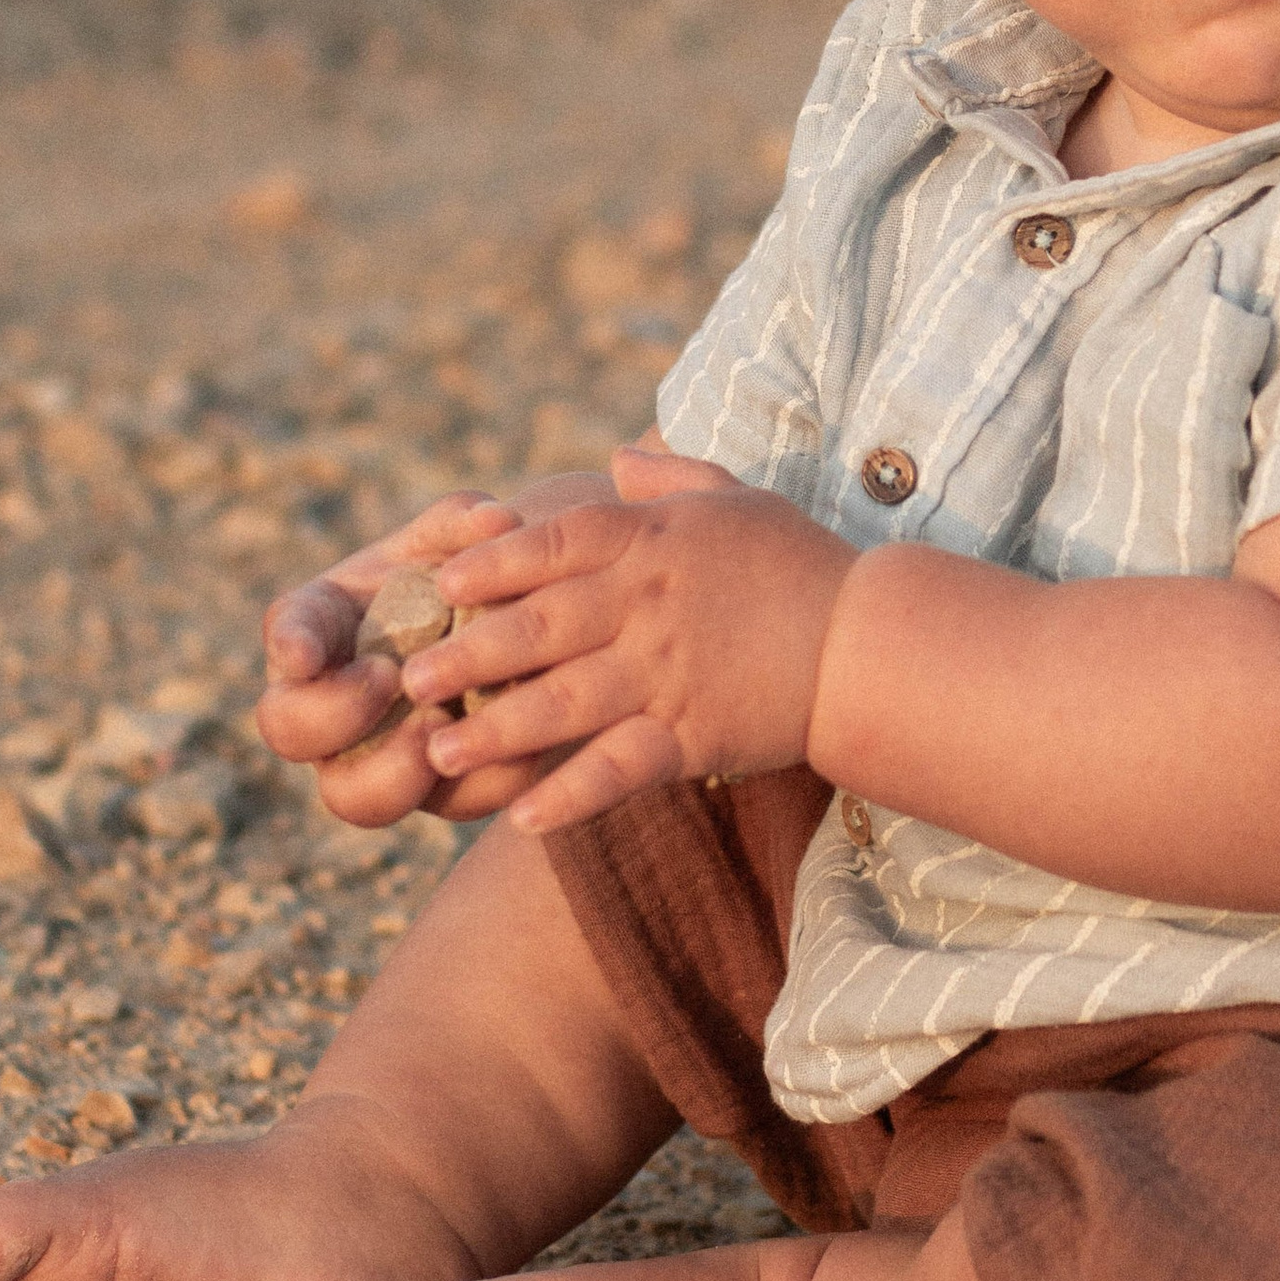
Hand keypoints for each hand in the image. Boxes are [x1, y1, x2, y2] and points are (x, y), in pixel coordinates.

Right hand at [258, 473, 631, 829]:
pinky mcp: (442, 791)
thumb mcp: (460, 538)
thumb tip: (493, 520)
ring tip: (441, 728)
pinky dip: (482, 779)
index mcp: (323, 626)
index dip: (290, 644)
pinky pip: (449, 803)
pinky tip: (514, 748)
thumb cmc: (465, 572)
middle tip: (387, 678)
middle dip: (332, 713)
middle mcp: (330, 701)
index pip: (287, 630)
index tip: (304, 651)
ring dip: (394, 771)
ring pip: (356, 797)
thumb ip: (465, 522)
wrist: (517, 631)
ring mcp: (375, 757)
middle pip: (290, 731)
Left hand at [398, 444, 855, 832]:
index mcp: (653, 542)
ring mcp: (667, 674)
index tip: (436, 577)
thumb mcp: (737, 498)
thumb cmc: (801, 564)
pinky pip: (619, 769)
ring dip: (496, 730)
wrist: (872, 642)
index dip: (491, 559)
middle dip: (467, 651)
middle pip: (539, 625)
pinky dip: (570, 796)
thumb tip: (614, 460)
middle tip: (407, 677)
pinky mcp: (693, 735)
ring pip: (563, 701)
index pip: (555, 542)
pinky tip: (521, 820)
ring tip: (438, 753)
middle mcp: (649, 606)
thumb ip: (669, 481)